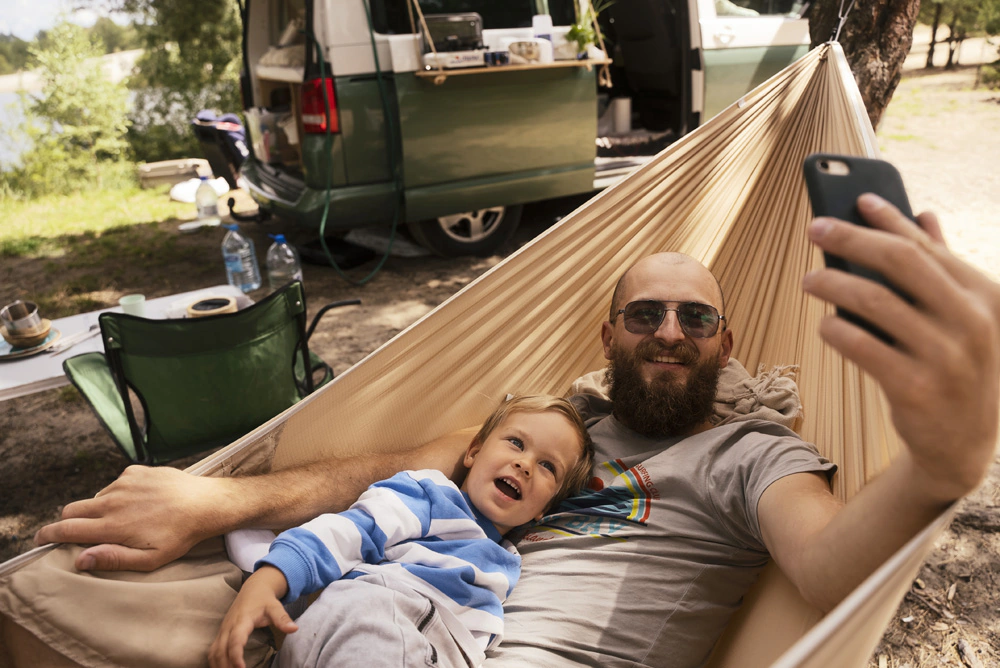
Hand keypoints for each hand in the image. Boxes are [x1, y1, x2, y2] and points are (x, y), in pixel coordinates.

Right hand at [34, 465, 231, 571]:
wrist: (206, 503)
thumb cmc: (180, 535)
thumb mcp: (150, 559)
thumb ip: (113, 559)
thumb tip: (80, 559)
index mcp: (113, 525)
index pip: (67, 528)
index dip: (48, 534)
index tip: (41, 539)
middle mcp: (113, 501)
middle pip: (72, 509)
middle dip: (69, 521)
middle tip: (80, 531)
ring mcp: (124, 483)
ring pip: (97, 498)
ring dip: (100, 509)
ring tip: (125, 519)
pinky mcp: (136, 471)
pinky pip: (116, 484)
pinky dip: (119, 494)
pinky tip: (140, 502)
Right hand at [209, 566, 296, 667]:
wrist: (253, 589)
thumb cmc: (264, 599)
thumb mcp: (275, 607)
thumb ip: (282, 619)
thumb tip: (294, 629)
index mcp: (242, 620)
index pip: (235, 640)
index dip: (236, 655)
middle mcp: (228, 626)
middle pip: (221, 650)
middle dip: (226, 665)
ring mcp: (223, 630)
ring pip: (214, 651)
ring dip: (218, 665)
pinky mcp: (221, 633)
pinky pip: (213, 650)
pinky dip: (215, 661)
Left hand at [802, 194, 999, 500]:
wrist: (963, 443)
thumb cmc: (955, 366)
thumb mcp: (962, 315)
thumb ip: (941, 266)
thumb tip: (923, 214)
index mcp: (984, 295)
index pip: (926, 246)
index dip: (888, 218)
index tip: (856, 198)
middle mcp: (971, 321)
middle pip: (899, 263)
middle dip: (852, 238)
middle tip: (816, 227)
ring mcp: (946, 356)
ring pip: (874, 302)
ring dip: (833, 283)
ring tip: (809, 279)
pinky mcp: (916, 388)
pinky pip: (862, 346)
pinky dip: (837, 329)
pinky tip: (824, 324)